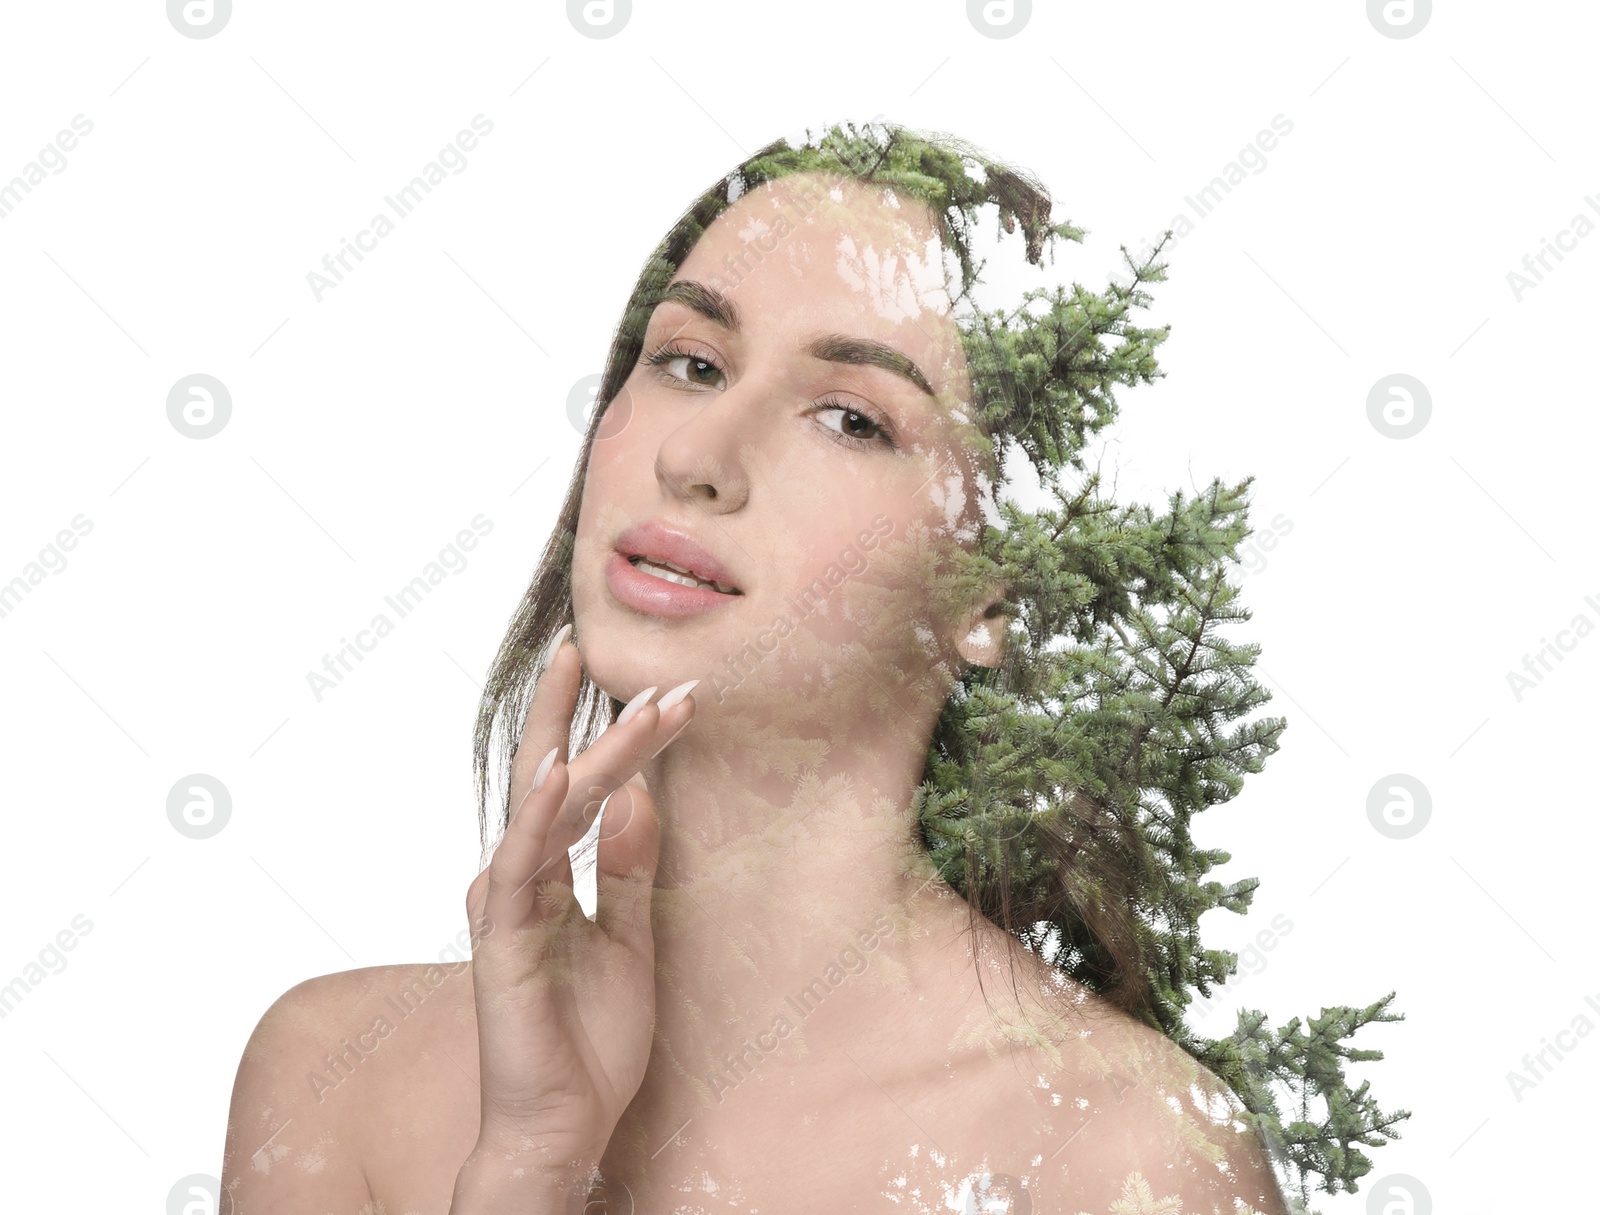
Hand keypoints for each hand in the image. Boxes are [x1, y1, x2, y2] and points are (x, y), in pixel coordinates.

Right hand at [458, 626, 695, 1193]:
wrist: (566, 1126)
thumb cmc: (590, 1041)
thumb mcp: (633, 940)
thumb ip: (630, 870)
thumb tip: (639, 797)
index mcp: (548, 877)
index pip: (582, 789)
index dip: (622, 740)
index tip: (674, 695)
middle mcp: (518, 879)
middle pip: (550, 777)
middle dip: (583, 716)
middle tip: (619, 659)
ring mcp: (507, 904)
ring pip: (545, 806)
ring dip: (586, 748)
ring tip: (616, 694)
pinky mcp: (504, 938)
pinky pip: (520, 864)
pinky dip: (539, 815)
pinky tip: (563, 770)